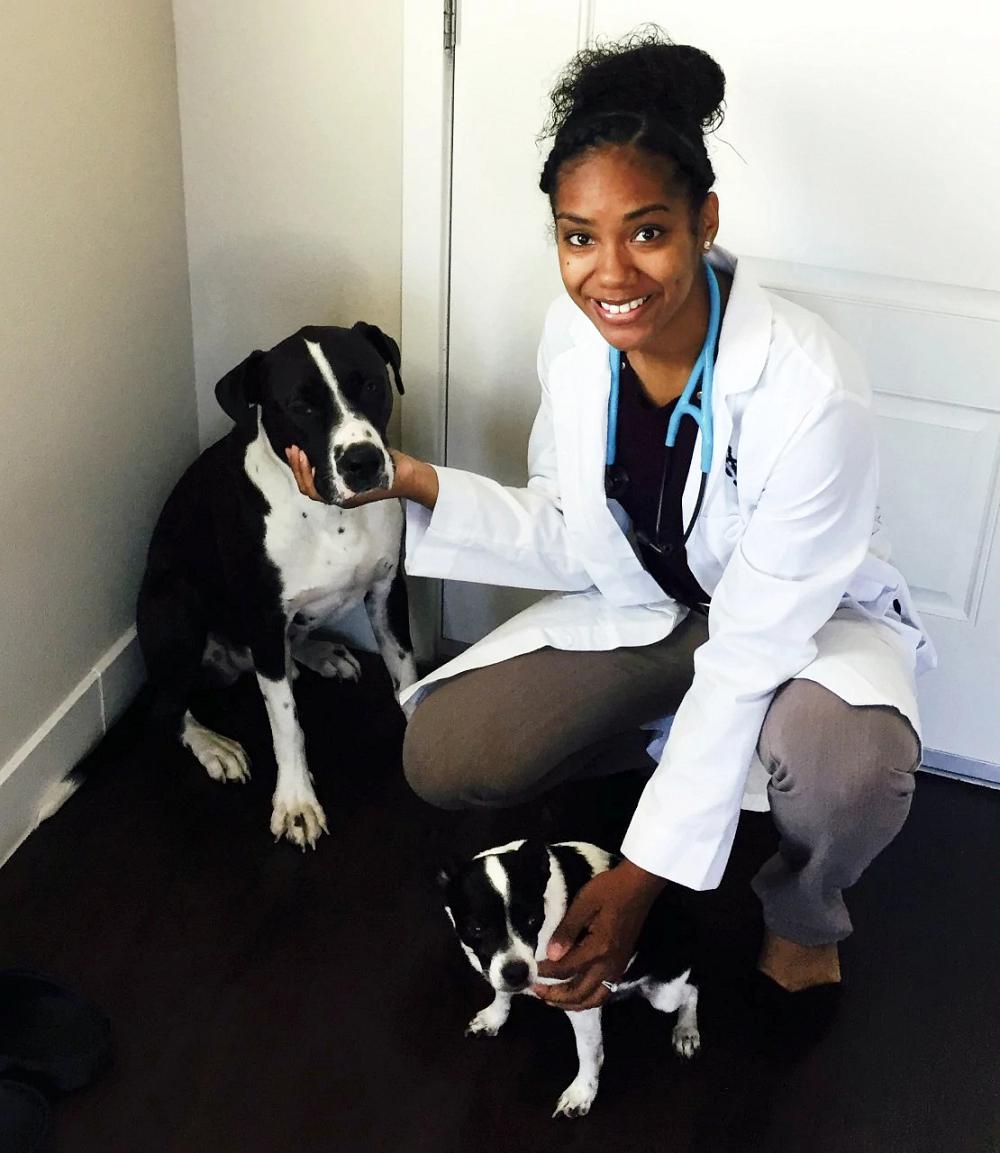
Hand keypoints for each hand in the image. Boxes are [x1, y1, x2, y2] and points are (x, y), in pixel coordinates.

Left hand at [284, 446, 438, 507]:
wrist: (409, 477)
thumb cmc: (392, 472)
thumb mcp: (372, 465)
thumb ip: (353, 461)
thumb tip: (335, 449)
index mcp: (344, 496)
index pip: (314, 490)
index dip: (304, 474)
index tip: (303, 454)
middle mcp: (340, 494)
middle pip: (309, 487)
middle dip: (298, 468)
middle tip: (293, 448)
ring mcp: (343, 488)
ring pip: (314, 482)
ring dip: (303, 467)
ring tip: (297, 450)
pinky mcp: (346, 481)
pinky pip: (323, 477)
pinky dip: (313, 466)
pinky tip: (312, 452)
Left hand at [533, 860, 665, 1010]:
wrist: (639, 886)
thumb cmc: (609, 890)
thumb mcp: (584, 903)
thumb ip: (567, 930)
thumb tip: (550, 955)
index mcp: (598, 949)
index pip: (565, 969)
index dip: (545, 972)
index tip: (529, 970)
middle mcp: (609, 965)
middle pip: (579, 992)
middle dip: (555, 995)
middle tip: (535, 990)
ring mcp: (617, 968)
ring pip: (593, 999)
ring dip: (571, 1003)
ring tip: (552, 1000)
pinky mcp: (621, 966)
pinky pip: (604, 993)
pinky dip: (587, 999)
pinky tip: (576, 994)